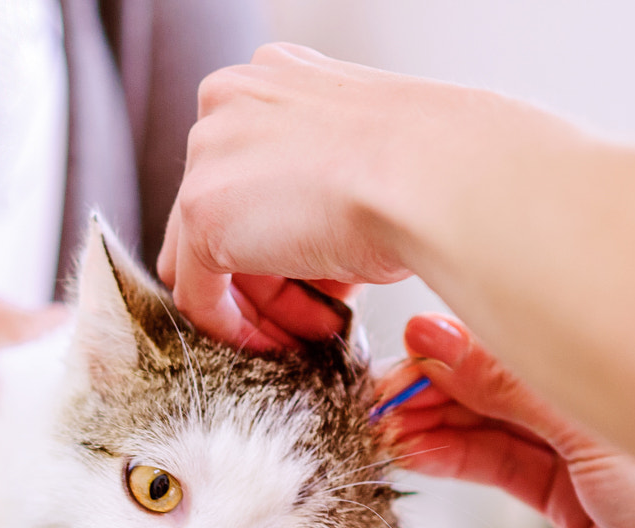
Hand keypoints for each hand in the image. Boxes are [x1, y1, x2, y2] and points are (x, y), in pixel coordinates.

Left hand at [158, 44, 467, 348]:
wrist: (437, 176)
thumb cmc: (428, 171)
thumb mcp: (365, 164)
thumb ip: (317, 188)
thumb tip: (309, 244)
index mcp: (271, 77)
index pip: (247, 173)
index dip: (281, 236)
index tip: (321, 278)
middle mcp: (226, 100)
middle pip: (223, 213)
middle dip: (269, 276)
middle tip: (316, 317)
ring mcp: (206, 152)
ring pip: (207, 256)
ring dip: (260, 306)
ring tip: (314, 333)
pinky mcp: (199, 209)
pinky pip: (197, 291)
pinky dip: (232, 328)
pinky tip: (280, 345)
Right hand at [382, 314, 634, 527]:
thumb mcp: (593, 442)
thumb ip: (510, 388)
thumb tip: (432, 335)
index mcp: (626, 365)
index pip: (521, 338)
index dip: (456, 343)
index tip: (401, 347)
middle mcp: (605, 405)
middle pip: (499, 380)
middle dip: (434, 385)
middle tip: (375, 397)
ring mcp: (588, 456)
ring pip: (493, 425)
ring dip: (435, 423)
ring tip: (382, 428)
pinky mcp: (574, 505)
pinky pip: (503, 468)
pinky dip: (457, 458)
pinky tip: (417, 448)